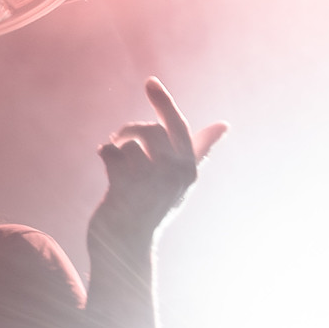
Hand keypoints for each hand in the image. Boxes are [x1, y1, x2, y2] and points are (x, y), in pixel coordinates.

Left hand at [95, 78, 226, 234]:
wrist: (126, 247)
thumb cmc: (151, 210)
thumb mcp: (180, 181)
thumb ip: (199, 151)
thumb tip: (225, 125)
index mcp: (189, 170)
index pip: (179, 127)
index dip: (164, 102)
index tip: (150, 81)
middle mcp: (174, 176)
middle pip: (152, 129)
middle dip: (131, 128)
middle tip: (119, 138)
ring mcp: (151, 183)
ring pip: (131, 141)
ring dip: (116, 142)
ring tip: (112, 152)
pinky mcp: (125, 189)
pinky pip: (112, 153)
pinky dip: (104, 152)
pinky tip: (103, 158)